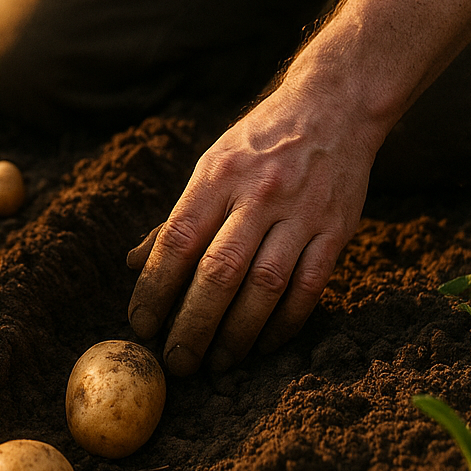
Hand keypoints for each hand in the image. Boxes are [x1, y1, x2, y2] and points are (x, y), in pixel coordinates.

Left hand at [126, 80, 382, 373]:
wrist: (333, 107)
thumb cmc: (260, 143)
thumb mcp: (211, 165)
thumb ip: (179, 217)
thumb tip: (133, 263)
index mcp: (217, 176)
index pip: (177, 241)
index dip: (154, 288)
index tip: (140, 325)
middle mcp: (258, 194)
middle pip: (218, 272)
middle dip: (192, 324)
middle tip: (176, 362)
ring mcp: (301, 213)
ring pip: (264, 286)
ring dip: (237, 334)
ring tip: (217, 363)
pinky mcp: (337, 230)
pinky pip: (309, 288)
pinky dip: (285, 324)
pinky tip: (263, 345)